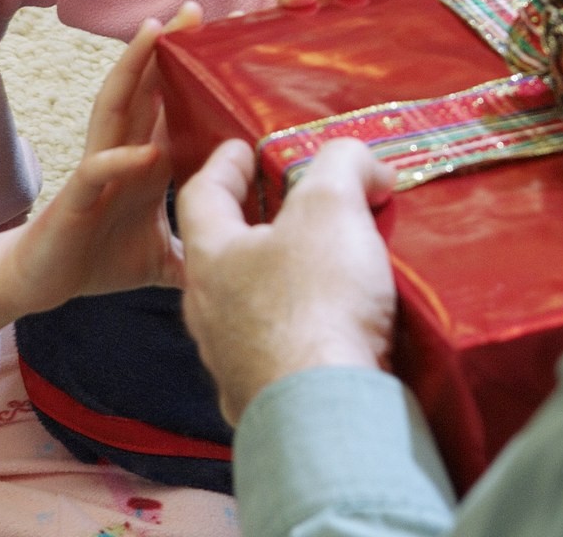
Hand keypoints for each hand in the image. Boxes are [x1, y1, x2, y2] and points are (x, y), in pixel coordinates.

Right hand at [0, 5, 200, 361]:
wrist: (40, 282)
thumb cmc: (100, 261)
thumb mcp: (167, 258)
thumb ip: (204, 251)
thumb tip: (249, 262)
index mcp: (150, 160)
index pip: (180, 106)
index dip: (202, 75)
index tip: (235, 42)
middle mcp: (127, 153)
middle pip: (149, 88)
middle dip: (171, 48)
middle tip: (200, 9)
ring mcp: (100, 170)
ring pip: (116, 106)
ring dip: (134, 67)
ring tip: (155, 30)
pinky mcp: (76, 200)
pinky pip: (97, 171)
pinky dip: (121, 160)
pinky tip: (146, 152)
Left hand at [176, 138, 398, 424]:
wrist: (325, 414)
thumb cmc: (316, 301)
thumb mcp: (331, 208)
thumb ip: (340, 166)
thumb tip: (360, 162)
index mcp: (209, 257)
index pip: (201, 194)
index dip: (224, 164)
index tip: (243, 148)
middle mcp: (208, 311)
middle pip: (224, 251)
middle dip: (257, 221)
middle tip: (293, 202)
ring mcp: (231, 362)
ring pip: (249, 303)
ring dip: (280, 276)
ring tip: (324, 261)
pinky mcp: (264, 400)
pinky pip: (276, 348)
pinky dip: (300, 324)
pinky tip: (333, 323)